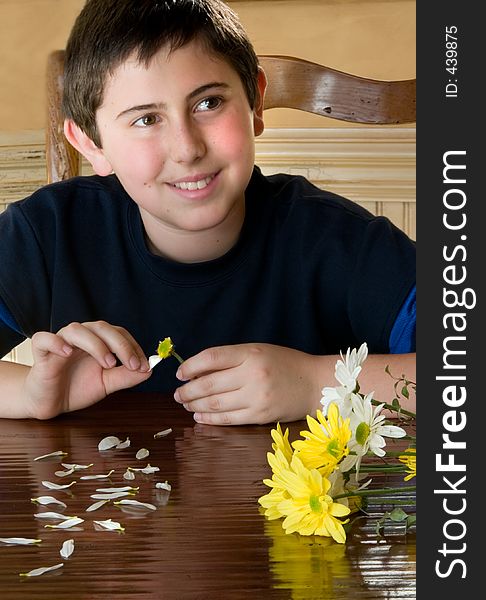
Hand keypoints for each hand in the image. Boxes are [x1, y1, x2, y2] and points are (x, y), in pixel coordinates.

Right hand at [23, 321, 150, 418]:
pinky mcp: (41, 353)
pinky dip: (55, 342)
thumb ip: (125, 376)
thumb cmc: (77, 388)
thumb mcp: (106, 384)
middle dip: (121, 345)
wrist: (51, 403)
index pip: (119, 334)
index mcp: (98, 341)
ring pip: (77, 330)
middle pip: (101, 328)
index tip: (144, 365)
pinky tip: (67, 352)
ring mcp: (60, 342)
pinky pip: (43, 339)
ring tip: (108, 364)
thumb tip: (149, 370)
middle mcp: (81, 337)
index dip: (133, 347)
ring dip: (96, 345)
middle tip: (132, 365)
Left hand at [173, 343, 321, 424]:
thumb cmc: (285, 364)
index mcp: (250, 353)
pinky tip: (200, 417)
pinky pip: (228, 419)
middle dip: (188, 390)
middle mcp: (252, 374)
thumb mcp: (258, 351)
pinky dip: (210, 419)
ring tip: (186, 404)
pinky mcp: (261, 415)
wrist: (315, 383)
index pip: (211, 357)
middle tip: (178, 394)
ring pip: (215, 404)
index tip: (180, 373)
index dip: (190, 366)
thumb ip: (231, 358)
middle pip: (209, 384)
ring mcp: (257, 396)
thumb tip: (197, 370)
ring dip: (195, 405)